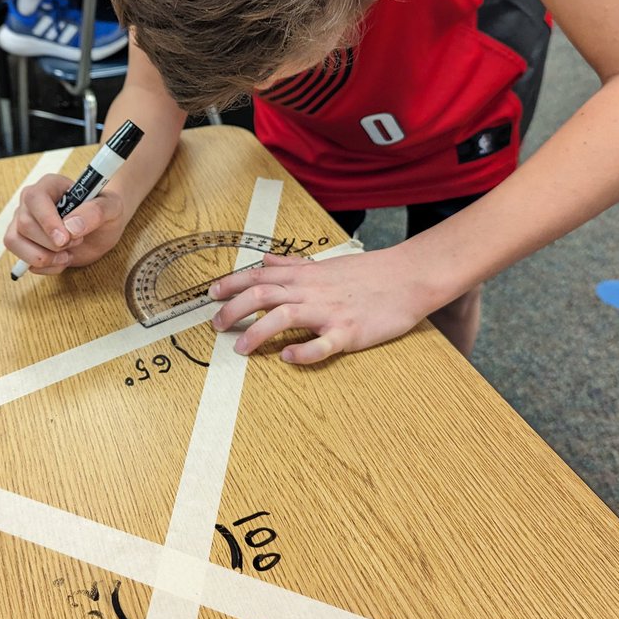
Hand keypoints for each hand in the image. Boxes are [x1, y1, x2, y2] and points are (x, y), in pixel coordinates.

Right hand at [3, 174, 126, 274]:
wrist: (102, 228)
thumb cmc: (105, 211)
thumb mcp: (111, 207)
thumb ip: (95, 212)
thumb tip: (71, 228)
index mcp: (49, 185)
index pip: (35, 198)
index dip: (47, 221)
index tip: (64, 239)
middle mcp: (31, 203)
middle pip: (24, 224)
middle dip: (51, 242)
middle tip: (76, 242)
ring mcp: (23, 223)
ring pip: (14, 242)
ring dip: (44, 257)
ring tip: (68, 254)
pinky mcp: (24, 244)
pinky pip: (24, 261)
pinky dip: (46, 268)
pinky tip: (62, 260)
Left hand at [207, 250, 435, 364]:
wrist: (408, 278)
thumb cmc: (367, 273)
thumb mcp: (325, 264)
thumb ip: (293, 265)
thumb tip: (266, 260)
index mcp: (305, 276)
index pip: (258, 276)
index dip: (231, 284)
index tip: (210, 295)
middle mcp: (311, 292)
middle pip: (262, 295)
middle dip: (233, 309)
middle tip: (216, 326)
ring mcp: (329, 312)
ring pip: (284, 317)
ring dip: (257, 331)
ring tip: (239, 347)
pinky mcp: (349, 332)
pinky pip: (323, 344)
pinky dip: (303, 351)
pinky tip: (287, 358)